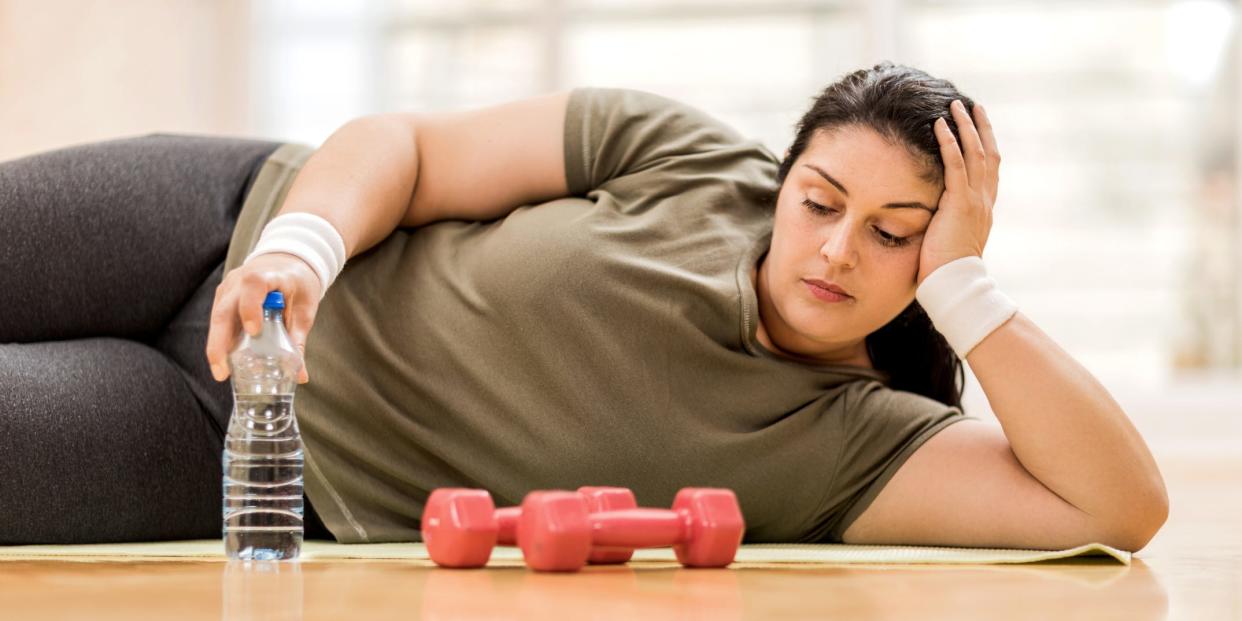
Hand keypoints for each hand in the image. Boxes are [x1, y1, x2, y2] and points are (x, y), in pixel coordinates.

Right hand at [205, 252, 323, 383]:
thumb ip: (299, 339)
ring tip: (221, 372)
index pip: (253, 285)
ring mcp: (228, 289)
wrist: (287, 261)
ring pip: (216, 318)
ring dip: (217, 346)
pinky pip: (218, 320)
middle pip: (224, 310)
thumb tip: (300, 376)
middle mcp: (239, 280)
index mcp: (265, 274)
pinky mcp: (223, 298)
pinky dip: (221, 340)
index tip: (254, 331)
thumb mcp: (305, 308)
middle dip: (219, 343)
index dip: (251, 307)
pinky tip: (225, 361)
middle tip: (222, 371)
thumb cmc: (298, 282)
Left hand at [917, 99, 1000, 285]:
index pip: (989, 170)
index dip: (986, 146)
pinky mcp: (960, 203)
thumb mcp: (952, 239)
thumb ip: (948, 222)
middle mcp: (985, 201)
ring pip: (975, 154)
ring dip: (965, 127)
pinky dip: (949, 143)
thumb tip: (933, 217)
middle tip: (972, 106)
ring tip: (955, 106)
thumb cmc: (948, 270)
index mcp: (984, 209)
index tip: (980, 127)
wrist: (956, 284)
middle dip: (980, 128)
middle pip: (988, 154)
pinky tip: (940, 126)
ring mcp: (975, 201)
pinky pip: (955, 165)